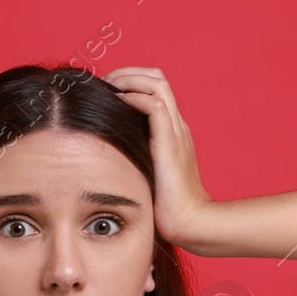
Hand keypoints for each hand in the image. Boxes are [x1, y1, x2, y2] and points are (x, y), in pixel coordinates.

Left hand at [102, 67, 213, 249]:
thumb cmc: (166, 208)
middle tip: (106, 81)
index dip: (132, 82)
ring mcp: (176, 132)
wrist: (191, 223)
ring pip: (158, 84)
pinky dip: (134, 97)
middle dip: (129, 72)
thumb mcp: (146, 175)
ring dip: (129, 78)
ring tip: (109, 85)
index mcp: (173, 132)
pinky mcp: (170, 143)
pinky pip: (154, 106)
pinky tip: (117, 103)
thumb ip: (135, 160)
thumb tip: (106, 157)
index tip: (108, 89)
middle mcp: (176, 126)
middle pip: (158, 79)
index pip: (156, 91)